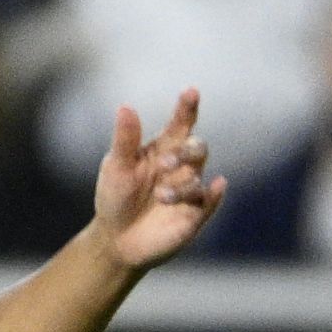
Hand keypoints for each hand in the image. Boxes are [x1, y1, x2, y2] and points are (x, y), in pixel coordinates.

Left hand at [93, 90, 225, 270]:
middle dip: (186, 152)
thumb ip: (125, 140)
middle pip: (197, 148)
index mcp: (164, 149)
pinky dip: (214, 194)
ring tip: (160, 197)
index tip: (190, 92)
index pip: (181, 124)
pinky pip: (209, 202)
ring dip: (181, 186)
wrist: (114, 239)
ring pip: (197, 179)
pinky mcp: (194, 214)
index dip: (187, 108)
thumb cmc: (115, 197)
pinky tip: (217, 185)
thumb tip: (125, 107)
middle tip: (165, 163)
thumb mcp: (116, 168)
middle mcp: (181, 166)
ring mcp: (190, 189)